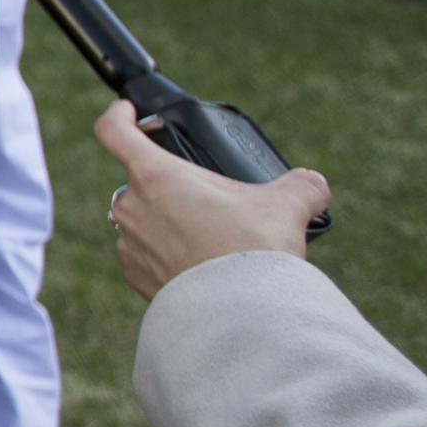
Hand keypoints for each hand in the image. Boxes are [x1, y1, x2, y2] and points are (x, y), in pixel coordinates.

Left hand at [94, 100, 325, 301]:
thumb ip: (301, 186)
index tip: (129, 113)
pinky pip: (147, 255)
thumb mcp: (287, 206)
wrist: (240, 313)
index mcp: (156, 176)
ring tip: (214, 237)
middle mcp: (133, 207)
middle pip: (143, 180)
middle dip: (174, 186)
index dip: (119, 116)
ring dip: (171, 222)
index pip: (114, 131)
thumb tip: (313, 186)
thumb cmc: (253, 251)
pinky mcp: (137, 277)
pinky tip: (203, 265)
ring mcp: (130, 244)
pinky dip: (169, 255)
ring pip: (145, 220)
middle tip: (213, 200)